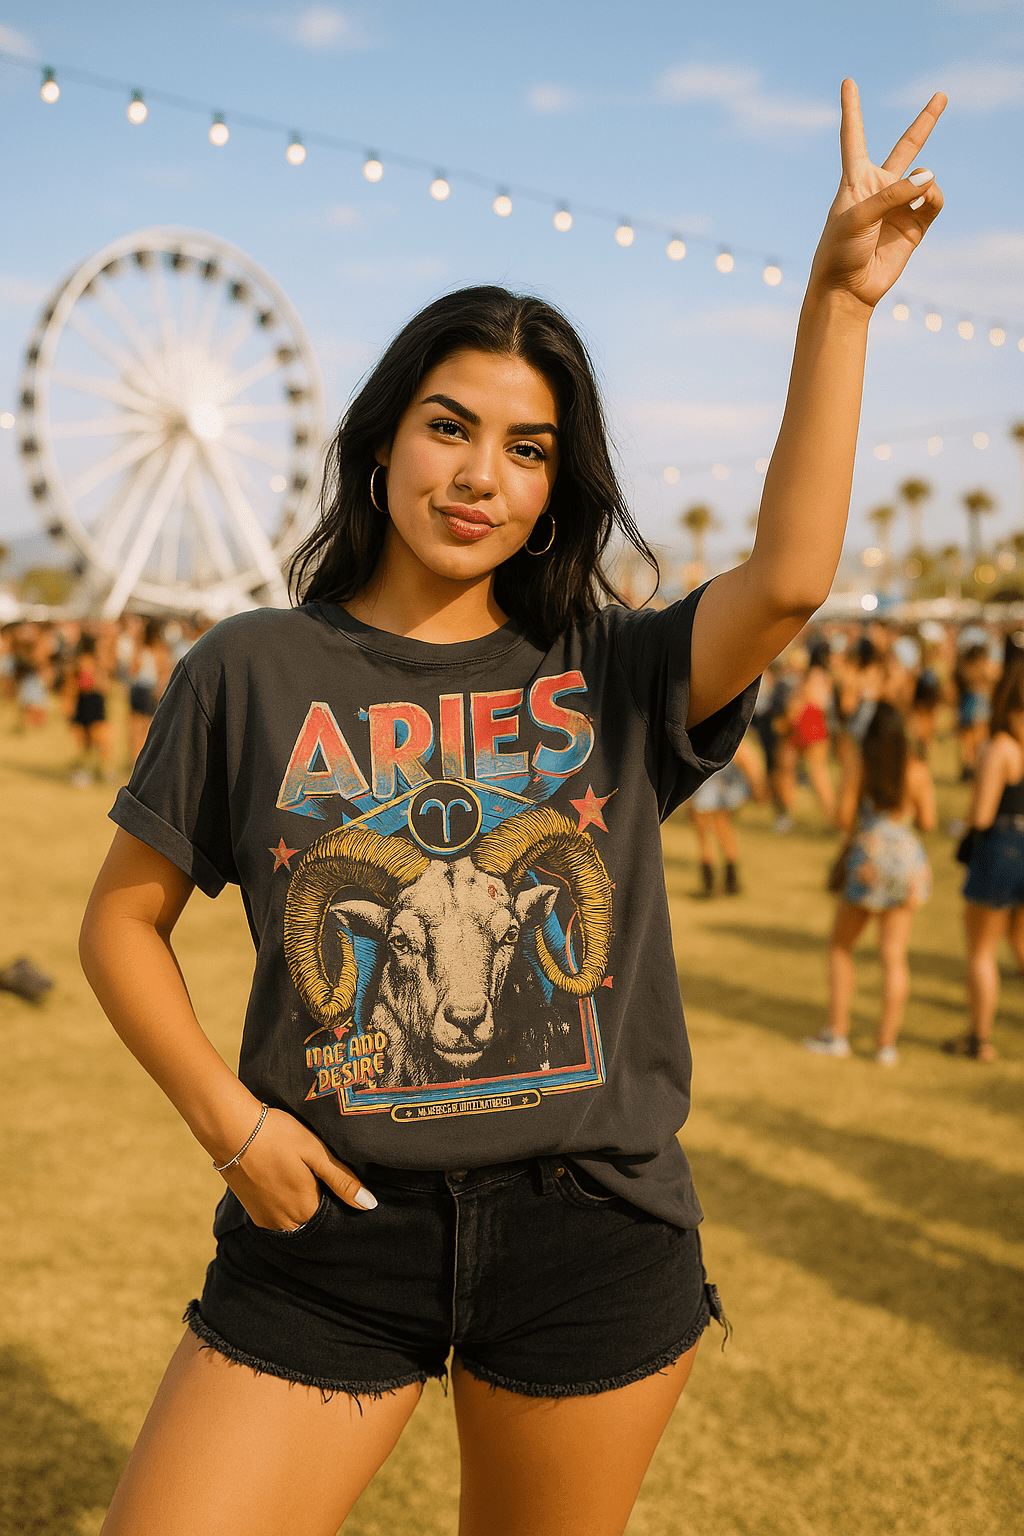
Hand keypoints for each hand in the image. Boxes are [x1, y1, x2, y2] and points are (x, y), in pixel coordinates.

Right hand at [219, 1106, 376, 1229]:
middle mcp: (286, 1222)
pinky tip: (285, 1179)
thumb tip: (370, 1205)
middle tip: (316, 1173)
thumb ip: (342, 1181)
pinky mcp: (252, 1212)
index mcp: (306, 1209)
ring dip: (302, 1202)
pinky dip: (284, 1203)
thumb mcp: (316, 1153)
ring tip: (301, 1174)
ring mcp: (266, 1219)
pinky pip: (277, 1215)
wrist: (231, 1129)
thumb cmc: (277, 1135)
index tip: (337, 1180)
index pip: (333, 1216)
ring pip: (295, 1218)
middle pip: (314, 1218)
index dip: (338, 1199)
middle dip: (320, 1202)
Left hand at [809, 78, 945, 309]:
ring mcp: (899, 206)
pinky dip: (933, 196)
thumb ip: (893, 193)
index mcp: (855, 180)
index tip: (848, 83)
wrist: (846, 291)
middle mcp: (880, 188)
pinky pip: (933, 201)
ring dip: (925, 180)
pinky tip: (927, 197)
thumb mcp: (858, 217)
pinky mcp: (915, 226)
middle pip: (906, 147)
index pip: (853, 137)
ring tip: (920, 191)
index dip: (852, 110)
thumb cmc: (839, 251)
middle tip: (941, 96)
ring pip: (925, 177)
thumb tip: (930, 176)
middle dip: (924, 123)